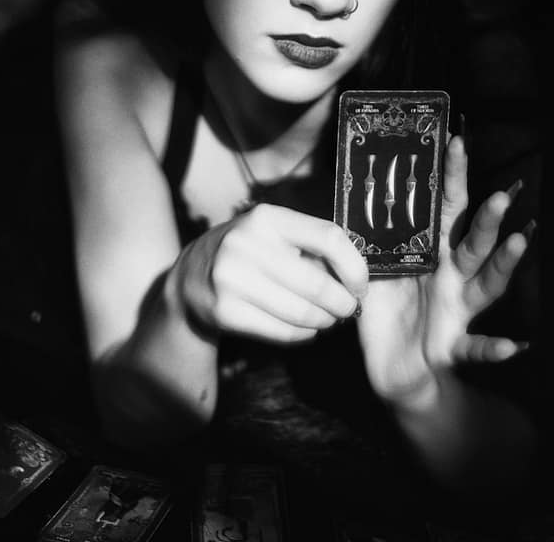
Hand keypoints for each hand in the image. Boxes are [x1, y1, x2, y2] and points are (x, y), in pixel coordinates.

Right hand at [175, 203, 367, 343]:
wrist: (193, 275)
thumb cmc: (249, 252)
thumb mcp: (274, 233)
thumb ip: (311, 246)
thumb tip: (356, 277)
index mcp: (267, 218)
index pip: (328, 237)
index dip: (354, 266)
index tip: (360, 285)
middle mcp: (246, 243)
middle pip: (317, 283)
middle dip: (343, 302)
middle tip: (349, 309)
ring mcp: (232, 278)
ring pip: (303, 312)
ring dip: (326, 321)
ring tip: (329, 319)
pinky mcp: (226, 312)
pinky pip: (284, 332)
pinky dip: (305, 334)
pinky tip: (307, 329)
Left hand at [356, 136, 529, 407]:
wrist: (391, 369)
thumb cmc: (385, 311)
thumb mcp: (369, 268)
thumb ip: (363, 237)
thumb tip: (341, 194)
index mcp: (432, 252)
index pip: (446, 208)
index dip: (452, 178)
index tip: (456, 143)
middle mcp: (453, 276)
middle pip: (474, 242)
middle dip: (487, 219)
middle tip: (499, 194)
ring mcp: (458, 310)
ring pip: (487, 284)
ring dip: (504, 263)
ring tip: (519, 241)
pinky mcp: (453, 346)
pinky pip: (476, 347)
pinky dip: (493, 348)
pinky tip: (512, 347)